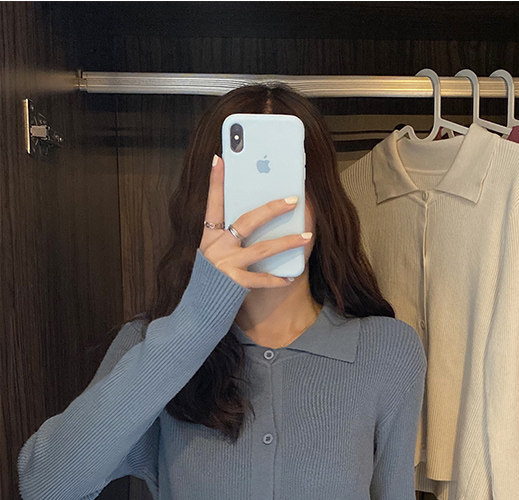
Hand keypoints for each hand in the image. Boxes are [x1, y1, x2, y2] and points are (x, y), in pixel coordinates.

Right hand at [199, 154, 311, 287]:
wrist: (199, 309)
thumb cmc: (212, 278)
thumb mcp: (215, 253)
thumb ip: (229, 236)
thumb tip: (259, 217)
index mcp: (209, 236)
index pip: (213, 204)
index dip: (216, 182)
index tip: (220, 159)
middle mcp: (217, 247)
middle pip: (247, 221)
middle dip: (271, 209)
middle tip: (293, 200)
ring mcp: (226, 264)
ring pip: (262, 249)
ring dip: (287, 242)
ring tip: (307, 236)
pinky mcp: (234, 283)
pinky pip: (262, 279)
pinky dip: (277, 279)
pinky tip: (291, 276)